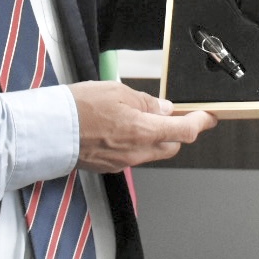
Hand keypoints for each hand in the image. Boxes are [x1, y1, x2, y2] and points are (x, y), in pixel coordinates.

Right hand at [70, 80, 216, 171]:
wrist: (49, 130)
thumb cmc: (79, 107)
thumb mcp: (117, 91)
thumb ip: (145, 102)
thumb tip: (163, 109)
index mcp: (142, 131)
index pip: (184, 131)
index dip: (201, 123)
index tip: (209, 118)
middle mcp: (136, 152)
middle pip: (171, 146)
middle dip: (176, 131)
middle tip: (170, 113)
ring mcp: (123, 162)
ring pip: (152, 152)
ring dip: (154, 137)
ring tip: (137, 116)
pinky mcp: (110, 166)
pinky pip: (132, 156)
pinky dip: (135, 143)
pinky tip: (120, 129)